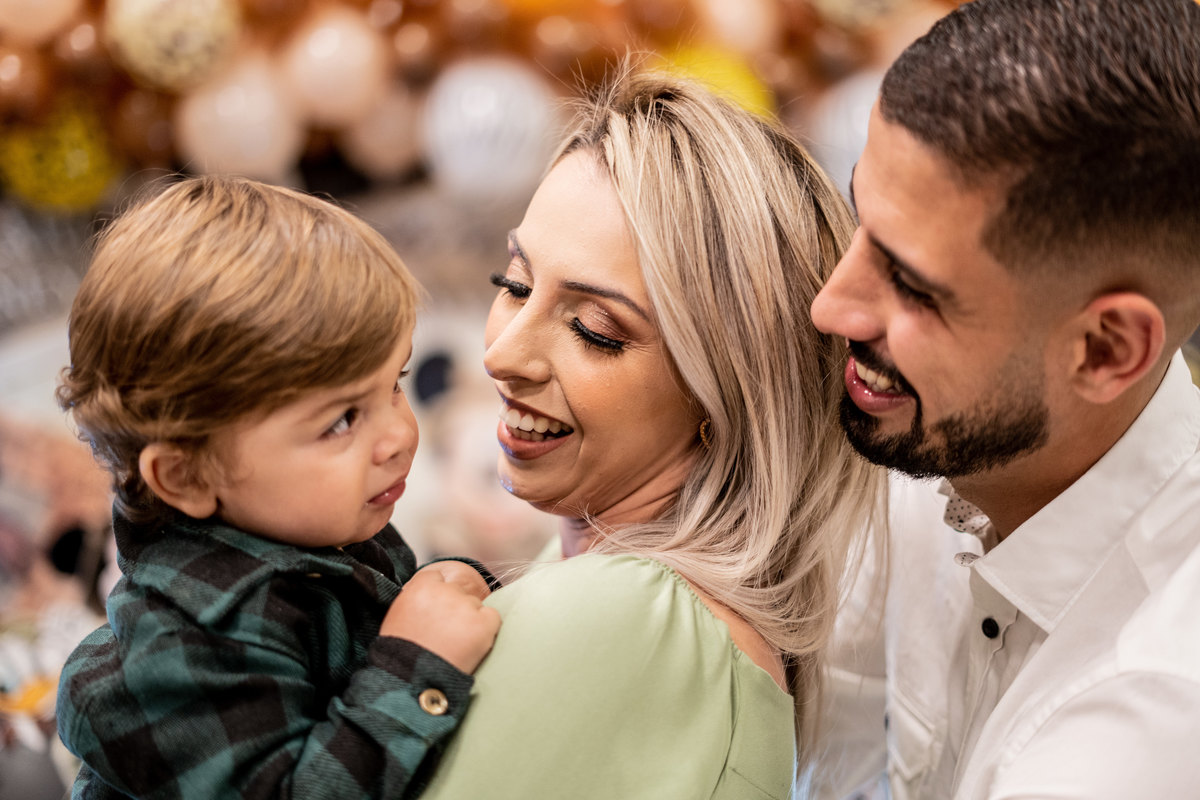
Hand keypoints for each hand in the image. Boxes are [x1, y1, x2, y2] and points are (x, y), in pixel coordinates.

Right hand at [380, 561, 500, 673]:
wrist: (412, 681)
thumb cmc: (401, 653)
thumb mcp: (397, 616)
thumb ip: (415, 597)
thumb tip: (429, 591)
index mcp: (421, 587)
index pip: (438, 577)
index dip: (438, 593)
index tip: (437, 609)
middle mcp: (445, 592)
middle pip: (458, 590)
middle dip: (454, 607)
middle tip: (446, 633)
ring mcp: (466, 606)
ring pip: (475, 604)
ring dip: (469, 620)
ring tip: (455, 644)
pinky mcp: (484, 623)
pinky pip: (492, 618)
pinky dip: (486, 629)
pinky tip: (470, 644)